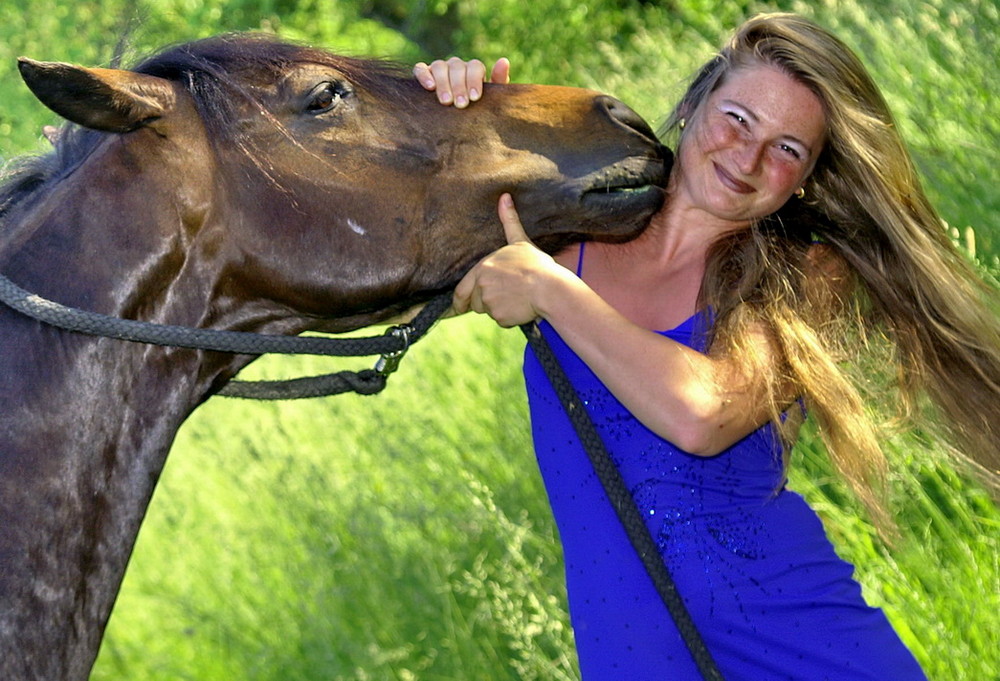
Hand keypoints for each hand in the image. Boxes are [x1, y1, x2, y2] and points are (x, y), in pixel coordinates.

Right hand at [413, 57, 510, 107]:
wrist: (459, 123)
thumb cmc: (477, 110)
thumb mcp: (490, 99)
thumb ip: (498, 80)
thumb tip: (504, 61)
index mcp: (474, 70)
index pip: (474, 66)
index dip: (474, 80)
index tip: (474, 98)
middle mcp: (456, 66)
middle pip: (457, 66)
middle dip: (459, 85)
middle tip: (460, 104)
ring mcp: (440, 69)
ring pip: (439, 66)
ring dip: (443, 82)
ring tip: (446, 102)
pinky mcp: (424, 75)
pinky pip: (420, 68)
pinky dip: (424, 75)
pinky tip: (429, 87)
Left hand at [453, 194, 565, 326]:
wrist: (550, 287)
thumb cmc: (536, 264)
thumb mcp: (520, 241)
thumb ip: (509, 221)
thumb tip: (504, 197)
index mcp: (483, 267)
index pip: (462, 289)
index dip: (459, 300)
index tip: (458, 306)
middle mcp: (482, 285)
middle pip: (476, 302)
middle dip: (487, 302)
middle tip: (507, 295)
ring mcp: (489, 302)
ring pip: (489, 311)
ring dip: (499, 309)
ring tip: (518, 298)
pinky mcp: (500, 317)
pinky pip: (501, 320)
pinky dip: (510, 318)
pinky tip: (522, 307)